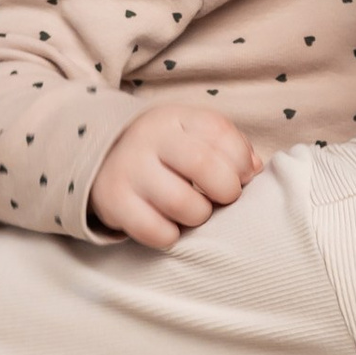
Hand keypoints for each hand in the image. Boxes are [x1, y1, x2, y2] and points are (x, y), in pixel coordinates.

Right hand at [90, 107, 263, 248]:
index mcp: (176, 118)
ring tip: (193, 211)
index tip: (242, 176)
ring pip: (183, 204)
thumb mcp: (194, 137)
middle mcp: (149, 139)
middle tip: (222, 198)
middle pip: (205, 166)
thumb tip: (255, 169)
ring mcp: (129, 170)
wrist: (100, 160)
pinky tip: (168, 225)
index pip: (220, 134)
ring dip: (199, 215)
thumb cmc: (164, 153)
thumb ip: (229, 148)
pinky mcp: (114, 203)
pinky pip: (157, 231)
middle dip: (226, 191)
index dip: (242, 161)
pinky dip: (170, 235)